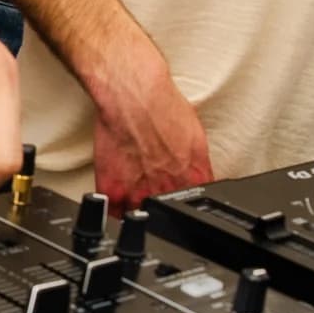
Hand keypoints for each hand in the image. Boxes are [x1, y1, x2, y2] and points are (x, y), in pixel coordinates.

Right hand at [87, 40, 213, 207]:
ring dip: (138, 207)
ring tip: (134, 188)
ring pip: (141, 216)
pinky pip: (114, 212)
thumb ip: (198, 164)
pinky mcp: (114, 191)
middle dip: (161, 203)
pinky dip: (116, 206)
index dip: (186, 200)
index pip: (196, 203)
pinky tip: (118, 193)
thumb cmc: (162, 106)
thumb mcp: (196, 137)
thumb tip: (199, 175)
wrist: (134, 96)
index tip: (179, 196)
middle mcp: (168, 189)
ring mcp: (140, 193)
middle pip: (167, 214)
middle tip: (153, 188)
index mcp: (194, 178)